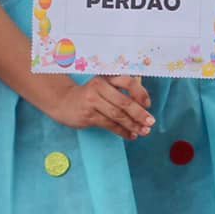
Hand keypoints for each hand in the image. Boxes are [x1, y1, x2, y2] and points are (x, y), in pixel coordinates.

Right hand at [34, 73, 153, 139]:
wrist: (63, 102)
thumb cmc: (89, 95)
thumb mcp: (103, 87)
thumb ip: (120, 92)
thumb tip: (143, 107)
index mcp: (106, 78)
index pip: (127, 82)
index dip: (140, 93)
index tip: (148, 104)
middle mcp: (99, 87)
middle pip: (124, 102)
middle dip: (140, 114)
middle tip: (150, 122)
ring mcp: (92, 101)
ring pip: (117, 115)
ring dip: (132, 125)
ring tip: (143, 132)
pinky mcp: (88, 115)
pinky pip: (109, 124)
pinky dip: (122, 131)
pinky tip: (130, 135)